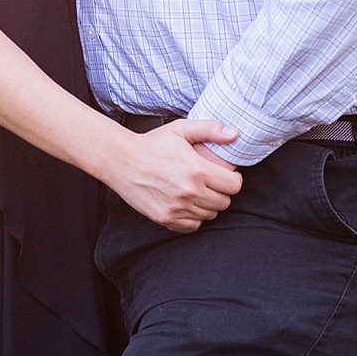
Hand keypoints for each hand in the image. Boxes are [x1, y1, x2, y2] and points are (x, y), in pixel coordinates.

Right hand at [105, 119, 242, 233]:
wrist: (121, 160)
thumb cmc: (152, 143)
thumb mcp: (181, 129)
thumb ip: (211, 129)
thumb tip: (235, 134)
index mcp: (197, 170)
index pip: (234, 185)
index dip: (231, 178)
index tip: (223, 174)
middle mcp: (189, 192)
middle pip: (224, 202)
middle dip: (220, 191)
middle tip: (209, 182)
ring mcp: (177, 208)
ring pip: (210, 215)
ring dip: (207, 204)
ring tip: (195, 190)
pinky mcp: (165, 218)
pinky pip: (193, 225)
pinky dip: (193, 217)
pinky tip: (185, 203)